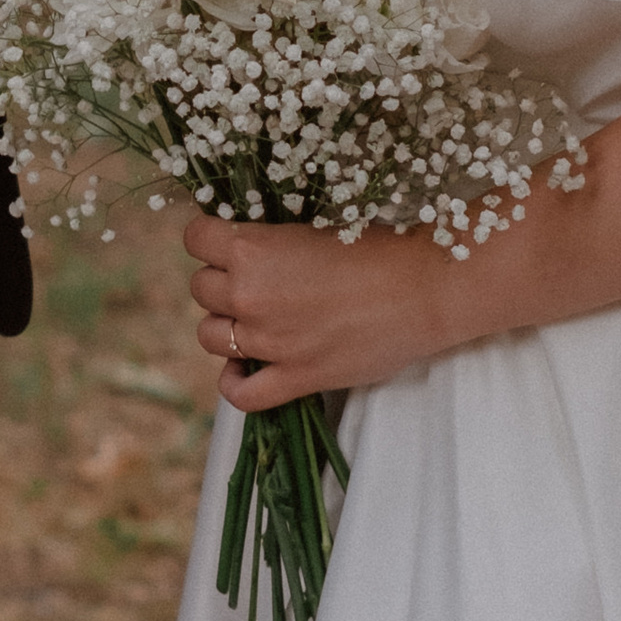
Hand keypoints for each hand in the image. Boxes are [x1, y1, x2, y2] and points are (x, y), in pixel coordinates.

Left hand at [183, 210, 480, 409]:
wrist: (425, 288)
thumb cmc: (376, 246)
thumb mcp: (311, 226)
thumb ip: (270, 240)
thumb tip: (242, 244)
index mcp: (251, 248)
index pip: (195, 238)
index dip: (210, 237)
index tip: (228, 240)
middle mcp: (249, 295)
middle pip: (201, 287)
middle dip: (222, 280)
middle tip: (257, 278)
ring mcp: (269, 342)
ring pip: (210, 336)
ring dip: (227, 326)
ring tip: (255, 317)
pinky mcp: (294, 378)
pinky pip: (240, 394)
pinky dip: (234, 382)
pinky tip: (245, 368)